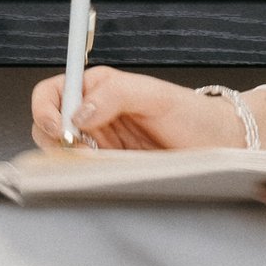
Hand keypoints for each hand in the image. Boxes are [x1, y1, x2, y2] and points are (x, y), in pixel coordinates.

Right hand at [27, 68, 265, 153]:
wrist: (219, 144)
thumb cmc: (192, 115)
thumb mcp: (154, 95)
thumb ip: (114, 94)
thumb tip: (78, 113)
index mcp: (97, 89)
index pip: (52, 94)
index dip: (46, 110)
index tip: (59, 127)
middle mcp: (93, 115)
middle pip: (47, 127)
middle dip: (56, 140)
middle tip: (83, 150)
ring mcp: (100, 145)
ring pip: (61, 155)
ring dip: (71, 161)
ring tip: (99, 162)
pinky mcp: (109, 170)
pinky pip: (84, 175)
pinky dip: (86, 177)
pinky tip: (106, 174)